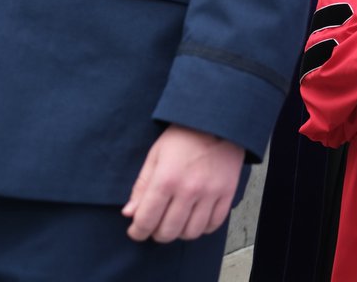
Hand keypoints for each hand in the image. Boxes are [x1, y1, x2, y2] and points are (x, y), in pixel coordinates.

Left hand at [122, 124, 243, 242]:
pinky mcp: (227, 193)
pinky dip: (202, 228)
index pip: (146, 220)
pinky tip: (195, 218)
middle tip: (156, 226)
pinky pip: (214, 224)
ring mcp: (210, 193)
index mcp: (166, 179)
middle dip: (157, 234)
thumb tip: (129, 214)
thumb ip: (141, 187)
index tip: (136, 231)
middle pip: (168, 231)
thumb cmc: (182, 137)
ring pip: (191, 232)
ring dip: (179, 232)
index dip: (137, 232)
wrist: (216, 123)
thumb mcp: (155, 156)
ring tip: (176, 222)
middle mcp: (189, 189)